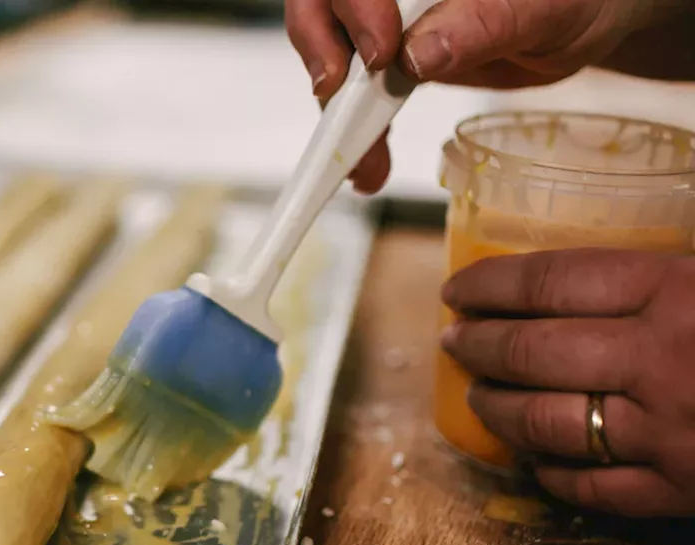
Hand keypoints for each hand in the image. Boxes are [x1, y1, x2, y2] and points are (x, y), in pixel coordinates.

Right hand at [285, 0, 694, 192]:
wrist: (585, 20)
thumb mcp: (542, 7)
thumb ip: (481, 23)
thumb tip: (418, 54)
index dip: (354, 7)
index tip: (381, 53)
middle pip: (323, 4)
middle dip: (322, 51)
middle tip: (338, 97)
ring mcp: (386, 16)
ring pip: (331, 52)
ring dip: (337, 112)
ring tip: (361, 162)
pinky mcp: (388, 56)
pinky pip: (355, 93)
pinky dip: (357, 134)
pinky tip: (368, 165)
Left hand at [440, 249, 694, 517]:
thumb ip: (669, 275)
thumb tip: (595, 275)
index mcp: (678, 294)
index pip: (550, 282)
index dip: (490, 285)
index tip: (456, 291)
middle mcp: (658, 363)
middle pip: (531, 353)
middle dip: (477, 346)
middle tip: (453, 342)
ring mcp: (667, 434)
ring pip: (546, 424)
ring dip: (498, 410)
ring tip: (479, 397)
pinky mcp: (681, 490)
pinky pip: (593, 487)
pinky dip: (553, 473)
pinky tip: (536, 461)